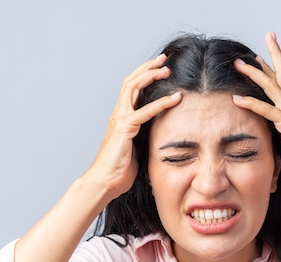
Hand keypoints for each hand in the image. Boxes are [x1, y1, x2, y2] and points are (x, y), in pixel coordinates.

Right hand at [85, 54, 182, 199]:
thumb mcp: (137, 148)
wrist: (105, 182)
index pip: (131, 89)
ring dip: (151, 76)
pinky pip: (145, 111)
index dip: (144, 75)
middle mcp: (118, 114)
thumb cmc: (120, 170)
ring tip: (167, 69)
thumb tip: (161, 134)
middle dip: (147, 68)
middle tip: (164, 59)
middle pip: (131, 81)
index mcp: (121, 117)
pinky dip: (161, 103)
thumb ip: (145, 136)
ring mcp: (119, 119)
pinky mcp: (124, 128)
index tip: (159, 67)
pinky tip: (175, 98)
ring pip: (133, 88)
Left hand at [232, 32, 280, 190]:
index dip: (271, 69)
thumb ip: (276, 137)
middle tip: (265, 37)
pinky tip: (236, 98)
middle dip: (271, 55)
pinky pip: (267, 111)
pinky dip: (251, 104)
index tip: (260, 56)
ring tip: (238, 62)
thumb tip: (265, 137)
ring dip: (254, 73)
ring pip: (271, 87)